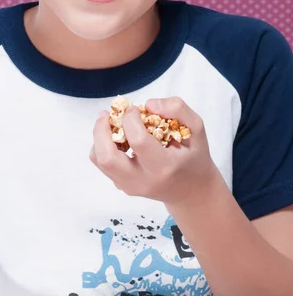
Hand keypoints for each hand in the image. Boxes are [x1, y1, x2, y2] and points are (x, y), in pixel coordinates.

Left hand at [90, 97, 216, 205]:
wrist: (191, 190)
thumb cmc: (193, 155)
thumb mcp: (197, 129)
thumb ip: (178, 109)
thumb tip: (148, 104)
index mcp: (165, 166)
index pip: (138, 141)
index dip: (131, 119)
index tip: (135, 109)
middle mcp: (144, 180)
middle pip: (107, 158)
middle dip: (101, 130)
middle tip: (106, 114)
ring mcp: (130, 186)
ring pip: (100, 161)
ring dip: (99, 137)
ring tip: (107, 122)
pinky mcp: (122, 186)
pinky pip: (103, 165)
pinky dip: (103, 146)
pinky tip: (116, 137)